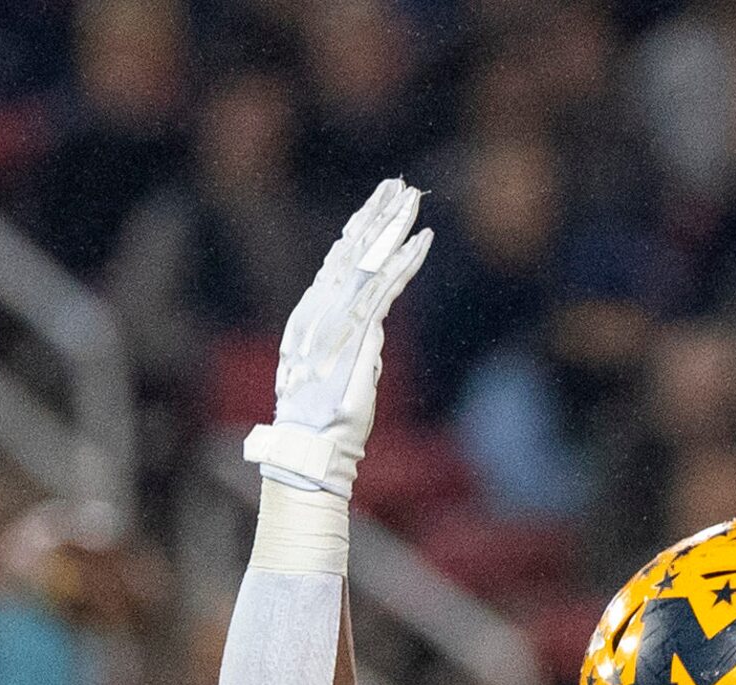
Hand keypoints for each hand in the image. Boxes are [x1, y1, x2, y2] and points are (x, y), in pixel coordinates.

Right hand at [246, 177, 433, 500]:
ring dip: (393, 226)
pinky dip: (407, 261)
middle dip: (375, 215)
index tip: (375, 205)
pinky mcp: (359, 332)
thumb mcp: (339, 376)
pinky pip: (387, 286)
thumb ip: (355, 351)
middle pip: (352, 250)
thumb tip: (372, 339)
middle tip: (396, 185)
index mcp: (313, 315)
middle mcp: (322, 308)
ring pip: (370, 259)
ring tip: (412, 199)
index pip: (337, 263)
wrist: (312, 447)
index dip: (358, 232)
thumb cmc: (325, 422)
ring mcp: (339, 318)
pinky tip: (423, 238)